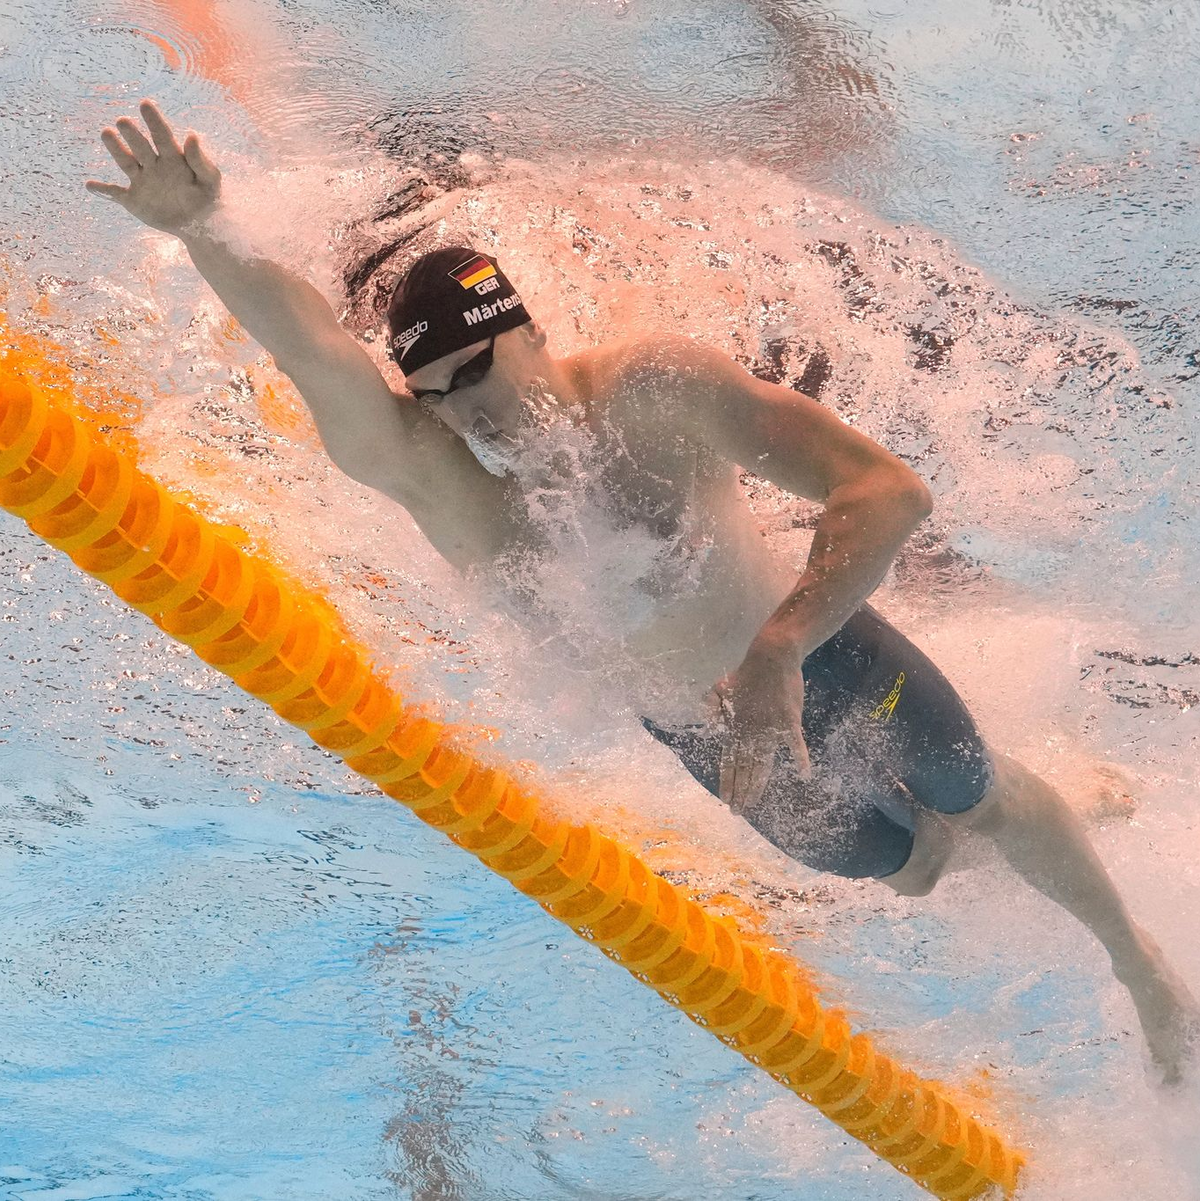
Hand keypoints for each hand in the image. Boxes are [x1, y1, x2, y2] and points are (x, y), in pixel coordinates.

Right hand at [85, 99, 220, 235]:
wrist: (201, 225)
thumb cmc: (208, 197)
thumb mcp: (210, 180)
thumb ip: (200, 160)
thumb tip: (191, 135)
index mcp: (173, 157)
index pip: (162, 135)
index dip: (154, 121)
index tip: (145, 104)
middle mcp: (154, 164)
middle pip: (140, 146)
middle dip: (132, 134)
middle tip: (123, 121)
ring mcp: (142, 181)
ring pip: (125, 162)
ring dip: (115, 149)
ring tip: (106, 133)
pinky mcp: (134, 200)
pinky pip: (115, 194)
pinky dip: (103, 191)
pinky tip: (90, 185)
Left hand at [707, 640, 812, 817]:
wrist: (771, 658)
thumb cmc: (746, 674)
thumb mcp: (719, 688)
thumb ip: (711, 706)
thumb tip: (707, 724)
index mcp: (735, 728)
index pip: (729, 762)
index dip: (727, 782)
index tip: (726, 801)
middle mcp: (750, 734)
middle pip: (744, 770)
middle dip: (740, 792)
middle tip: (737, 812)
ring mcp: (770, 730)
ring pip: (762, 766)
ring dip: (757, 787)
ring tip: (752, 805)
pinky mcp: (788, 722)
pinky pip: (795, 745)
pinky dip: (800, 759)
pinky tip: (803, 775)